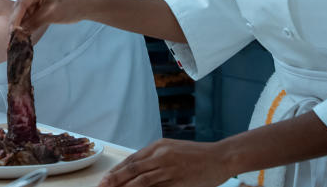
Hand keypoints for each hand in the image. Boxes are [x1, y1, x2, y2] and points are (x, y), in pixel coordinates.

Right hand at [9, 0, 85, 33]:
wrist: (83, 6)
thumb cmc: (70, 7)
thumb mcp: (51, 15)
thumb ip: (33, 23)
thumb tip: (18, 34)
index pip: (21, 4)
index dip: (15, 19)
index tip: (11, 33)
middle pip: (19, 8)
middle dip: (15, 23)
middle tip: (11, 39)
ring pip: (22, 12)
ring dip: (20, 25)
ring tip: (15, 39)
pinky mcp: (37, 3)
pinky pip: (28, 14)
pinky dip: (26, 23)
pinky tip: (22, 34)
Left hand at [98, 139, 230, 186]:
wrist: (220, 157)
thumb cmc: (197, 155)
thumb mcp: (173, 150)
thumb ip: (156, 159)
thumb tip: (138, 170)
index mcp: (158, 146)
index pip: (132, 159)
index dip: (117, 170)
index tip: (105, 179)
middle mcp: (160, 155)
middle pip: (132, 168)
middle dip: (115, 179)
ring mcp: (169, 168)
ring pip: (141, 179)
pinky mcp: (177, 180)